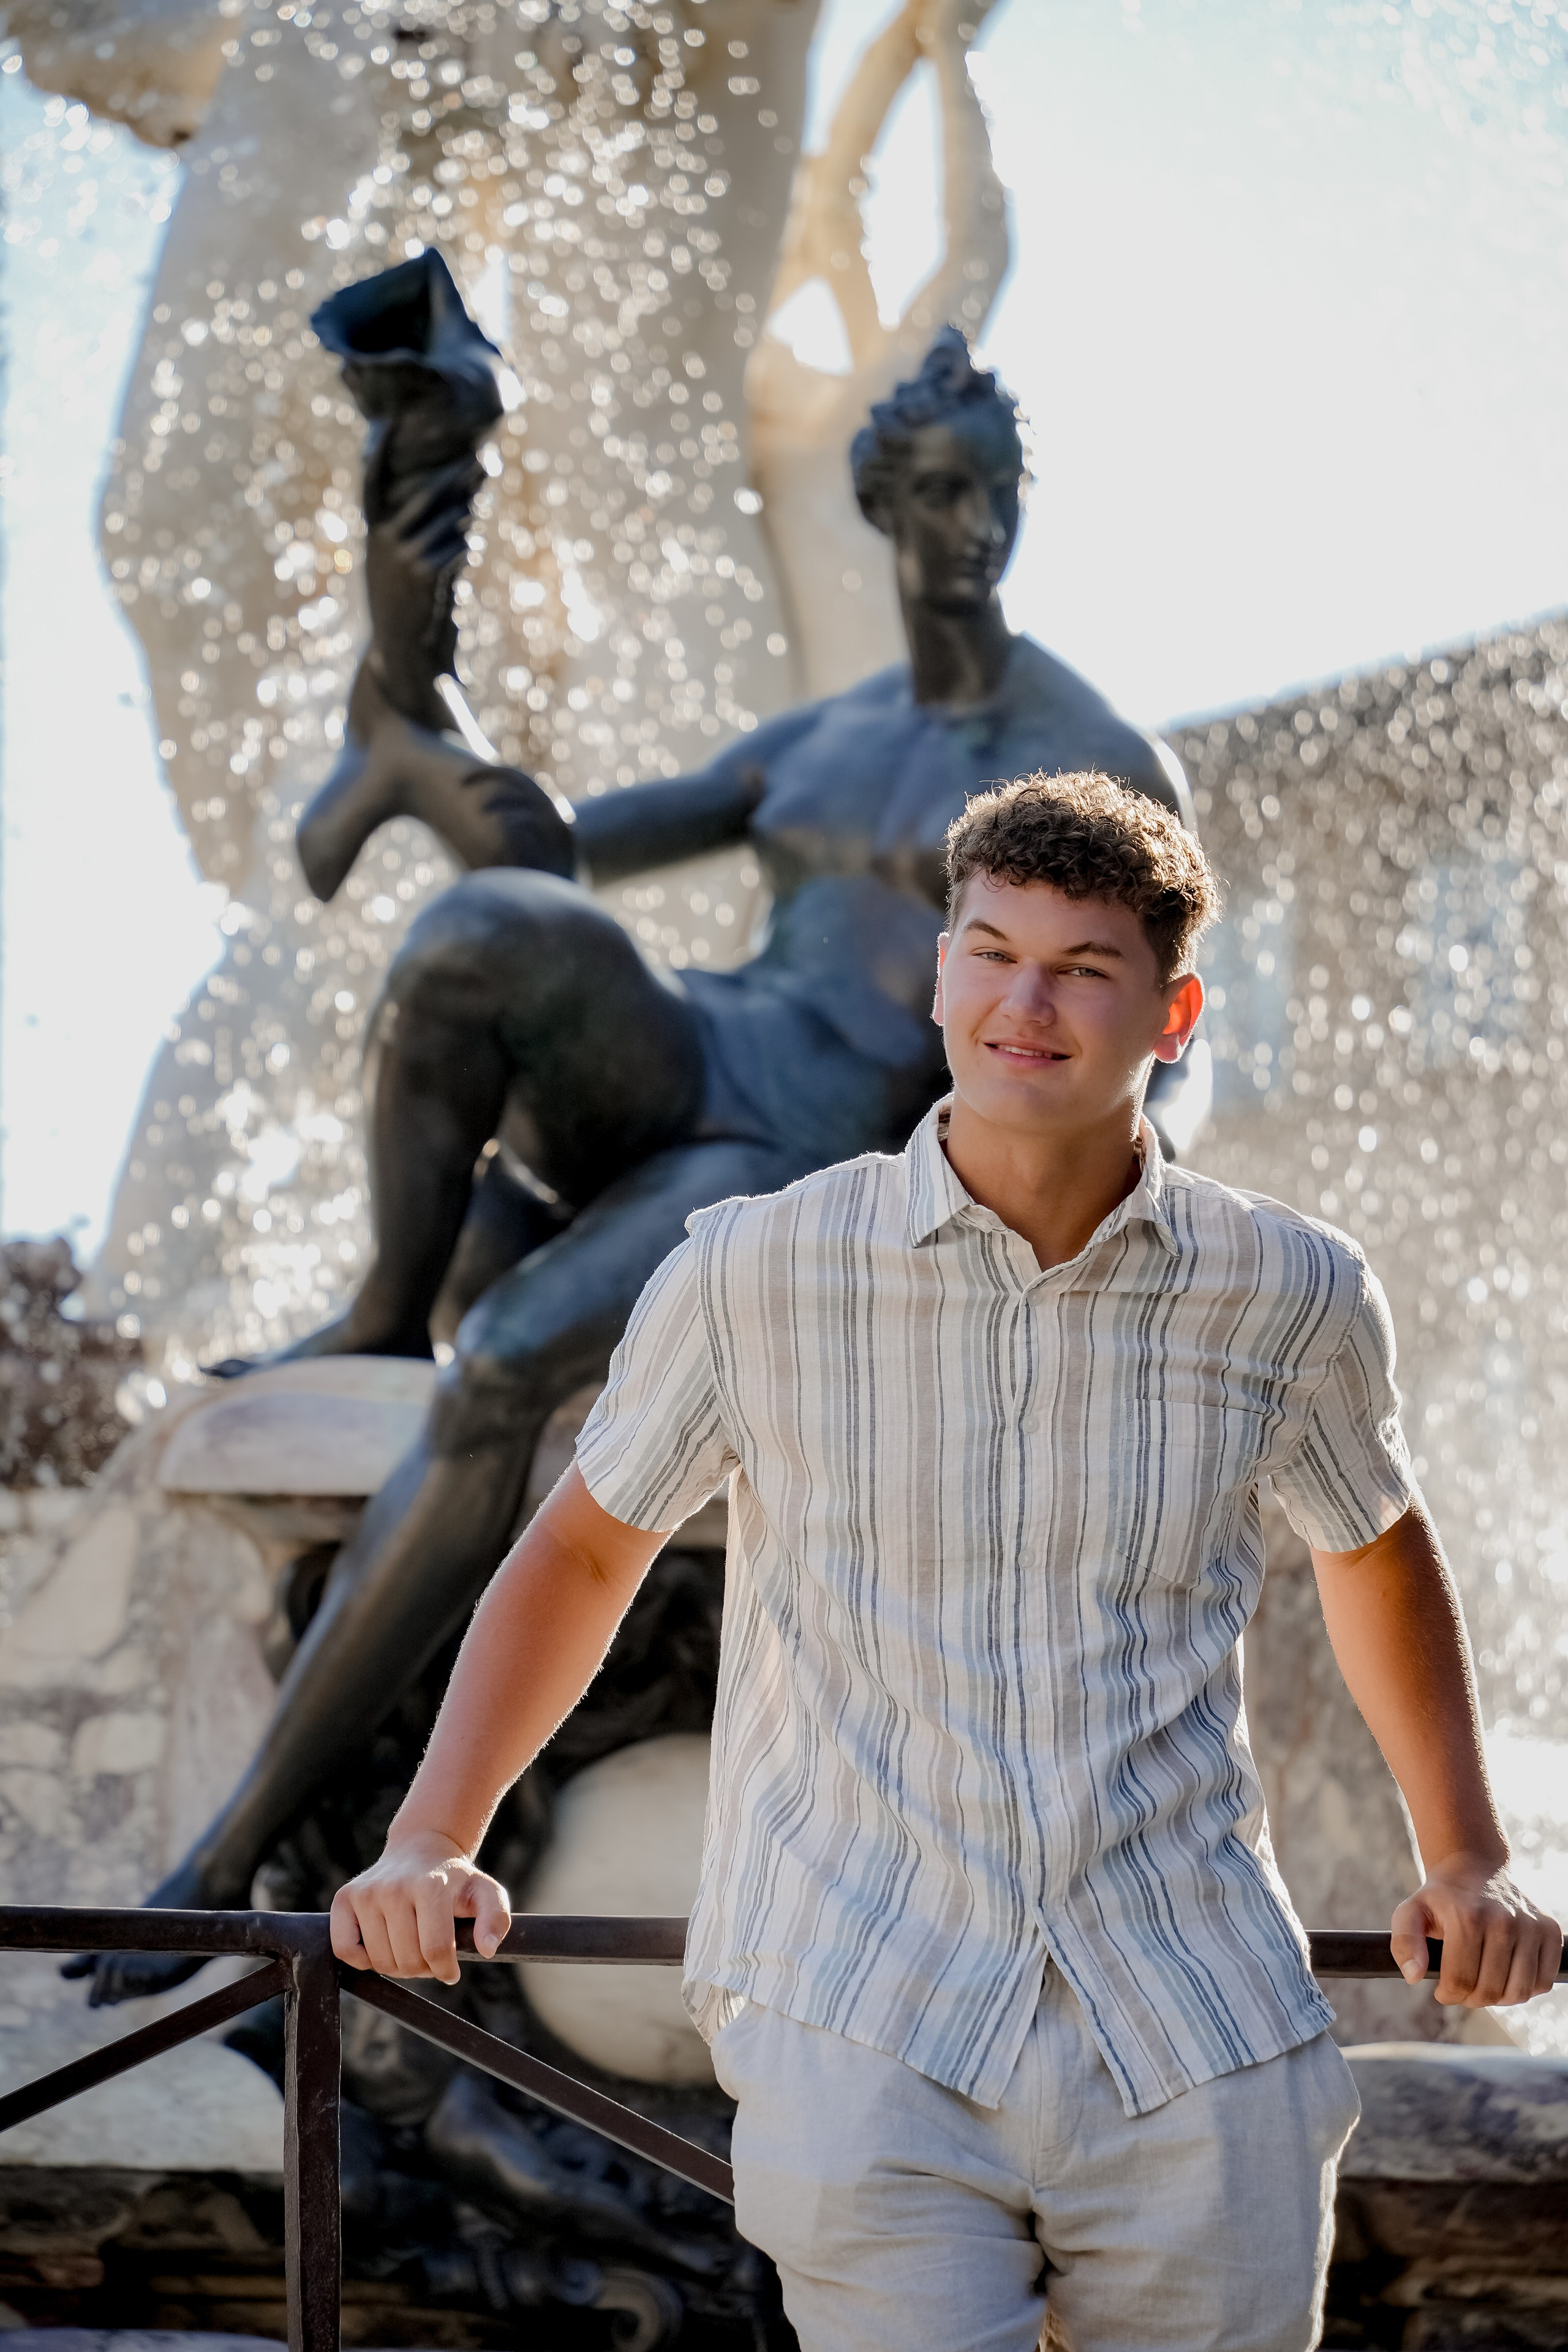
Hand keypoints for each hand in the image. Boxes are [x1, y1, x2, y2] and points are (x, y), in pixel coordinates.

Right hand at [330, 1827, 511, 1985]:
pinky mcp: (344, 1898)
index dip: (446, 1970)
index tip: (451, 1970)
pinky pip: (345, 1950)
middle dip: (424, 1969)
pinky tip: (382, 1944)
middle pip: (407, 1961)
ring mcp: (366, 1892)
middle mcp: (394, 1887)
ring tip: (411, 1946)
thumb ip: (496, 1918)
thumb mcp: (485, 1892)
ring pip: (379, 1961)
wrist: (421, 1848)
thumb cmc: (455, 1879)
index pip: (436, 1951)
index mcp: (431, 1886)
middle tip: (430, 1954)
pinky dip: (363, 1960)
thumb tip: (487, 1950)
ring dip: (398, 1966)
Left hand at [1391, 1855, 1562, 2007]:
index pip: (1461, 1982)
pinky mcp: (1551, 1931)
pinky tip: (1507, 1974)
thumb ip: (1404, 1943)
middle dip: (1472, 1999)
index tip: (1442, 1989)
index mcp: (1467, 1917)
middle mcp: (1503, 1921)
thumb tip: (1414, 1976)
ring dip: (1499, 1998)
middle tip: (1462, 1986)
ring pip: (1519, 1992)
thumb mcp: (1411, 1912)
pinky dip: (1525, 1988)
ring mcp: (1531, 1926)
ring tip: (1484, 1983)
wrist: (1475, 1867)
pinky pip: (1543, 1982)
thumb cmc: (1441, 1897)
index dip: (1448, 1995)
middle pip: (1491, 1991)